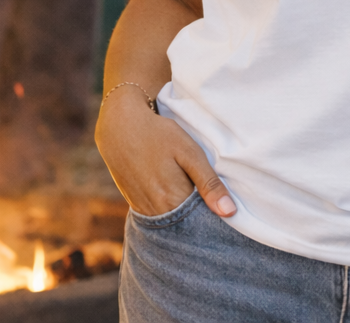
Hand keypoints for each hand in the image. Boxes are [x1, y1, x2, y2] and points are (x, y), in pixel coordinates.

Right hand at [95, 85, 235, 218]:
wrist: (119, 126)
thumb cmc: (158, 135)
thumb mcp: (189, 152)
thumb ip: (209, 183)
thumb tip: (229, 212)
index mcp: (174, 200)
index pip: (203, 220)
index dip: (215, 213)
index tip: (226, 206)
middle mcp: (158, 212)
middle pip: (187, 224)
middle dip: (201, 214)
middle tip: (211, 195)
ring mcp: (144, 210)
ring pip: (173, 220)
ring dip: (185, 211)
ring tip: (194, 191)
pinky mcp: (135, 204)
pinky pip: (158, 214)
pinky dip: (170, 207)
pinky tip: (177, 191)